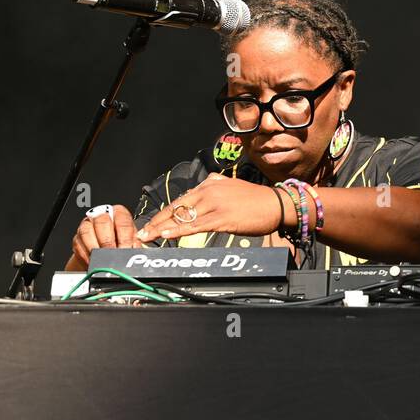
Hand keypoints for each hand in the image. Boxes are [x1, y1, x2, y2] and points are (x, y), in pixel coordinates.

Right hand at [66, 204, 137, 270]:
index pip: (122, 220)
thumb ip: (135, 241)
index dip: (125, 236)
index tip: (126, 249)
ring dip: (96, 249)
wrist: (106, 250)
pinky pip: (78, 246)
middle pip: (102, 222)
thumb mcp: (133, 239)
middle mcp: (101, 216)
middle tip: (113, 255)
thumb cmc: (121, 242)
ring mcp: (87, 225)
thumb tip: (137, 246)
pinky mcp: (77, 238)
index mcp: (119, 213)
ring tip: (104, 260)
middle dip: (108, 241)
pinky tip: (95, 262)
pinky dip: (87, 256)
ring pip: (87, 232)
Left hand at [136, 174, 290, 242]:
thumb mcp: (232, 187)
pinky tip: (166, 235)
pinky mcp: (221, 218)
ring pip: (182, 217)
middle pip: (177, 207)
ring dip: (162, 228)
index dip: (165, 212)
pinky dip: (178, 231)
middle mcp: (209, 191)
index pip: (182, 199)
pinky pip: (195, 225)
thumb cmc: (257, 200)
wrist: (277, 204)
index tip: (153, 222)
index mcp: (211, 183)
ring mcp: (214, 204)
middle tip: (142, 231)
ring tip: (147, 236)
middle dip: (157, 220)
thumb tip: (201, 196)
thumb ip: (215, 190)